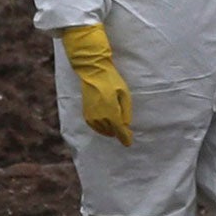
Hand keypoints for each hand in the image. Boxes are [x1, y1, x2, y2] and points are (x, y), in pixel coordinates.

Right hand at [60, 23, 132, 145]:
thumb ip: (126, 112)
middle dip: (120, 131)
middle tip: (126, 127)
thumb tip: (126, 125)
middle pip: (112, 132)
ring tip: (117, 121)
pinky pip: (96, 127)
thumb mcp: (125, 95)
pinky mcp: (86, 115)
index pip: (120, 132)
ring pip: (104, 131)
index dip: (126, 138)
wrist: (93, 73)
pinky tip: (107, 122)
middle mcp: (100, 118)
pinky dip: (103, 127)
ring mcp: (92, 118)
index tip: (129, 142)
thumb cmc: (112, 82)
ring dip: (111, 129)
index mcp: (111, 113)